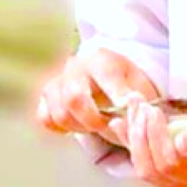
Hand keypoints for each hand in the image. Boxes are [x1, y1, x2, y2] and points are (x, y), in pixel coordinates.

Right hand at [36, 48, 157, 146]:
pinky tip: (77, 126)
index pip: (106, 76)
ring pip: (58, 112)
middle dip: (92, 119)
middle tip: (106, 126)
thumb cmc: (126, 83)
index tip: (126, 110)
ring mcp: (57, 82)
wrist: (108, 78)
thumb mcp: (141, 86)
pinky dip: (60, 128)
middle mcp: (75, 67)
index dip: (117, 95)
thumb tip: (134, 115)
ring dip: (78, 126)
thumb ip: (140, 100)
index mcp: (102, 59)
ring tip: (95, 126)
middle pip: (74, 98)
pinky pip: (45, 118)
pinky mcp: (46, 98)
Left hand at [124, 104, 186, 186]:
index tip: (151, 109)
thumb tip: (177, 140)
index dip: (153, 137)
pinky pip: (160, 168)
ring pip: (151, 171)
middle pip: (152, 170)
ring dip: (135, 143)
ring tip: (125, 115)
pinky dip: (145, 149)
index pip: (167, 163)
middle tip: (134, 106)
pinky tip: (136, 131)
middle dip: (137, 138)